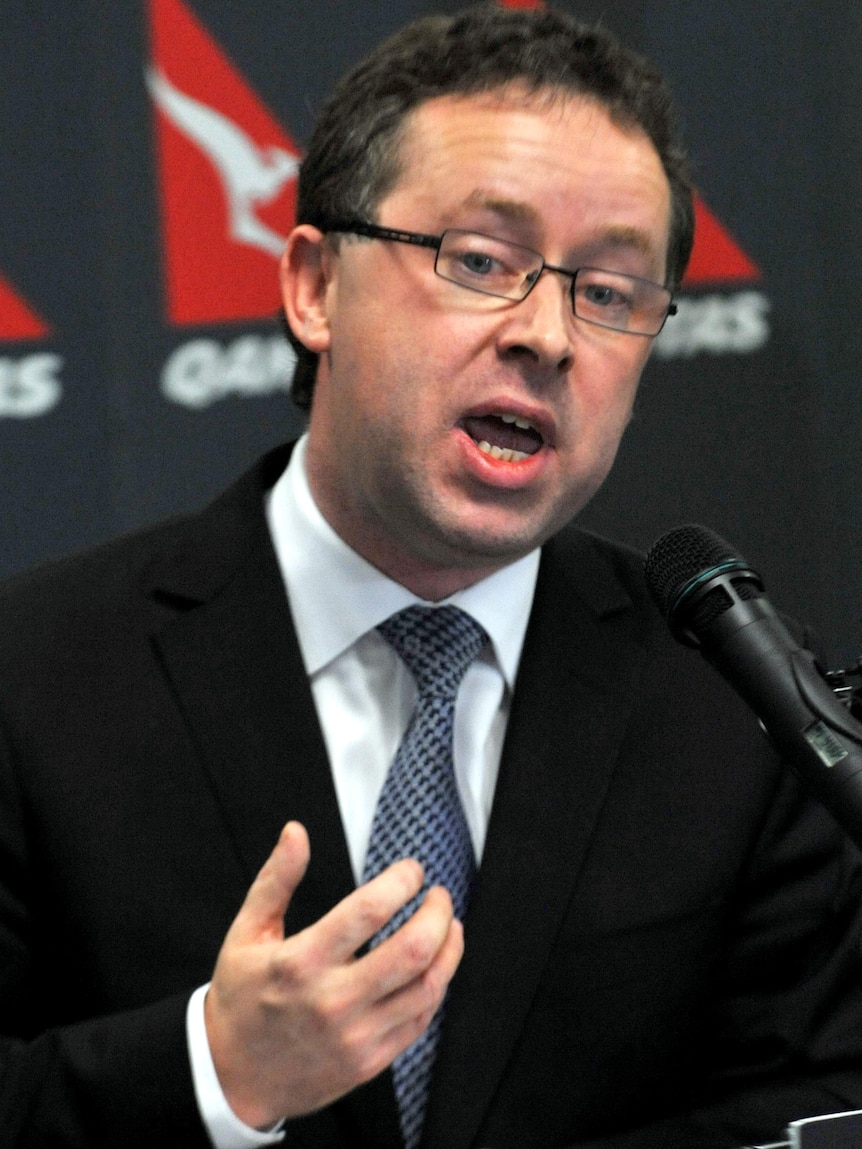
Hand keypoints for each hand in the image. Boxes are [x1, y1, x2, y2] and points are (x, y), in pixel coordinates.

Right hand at [204, 821, 464, 1128]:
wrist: (232, 1077)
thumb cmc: (241, 998)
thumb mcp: (247, 933)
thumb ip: (276, 879)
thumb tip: (296, 831)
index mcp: (301, 962)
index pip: (369, 911)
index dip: (401, 881)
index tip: (412, 869)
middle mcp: (332, 1000)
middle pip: (411, 950)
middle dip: (437, 913)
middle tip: (439, 896)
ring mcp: (355, 1036)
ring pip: (426, 987)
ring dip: (449, 949)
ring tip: (449, 926)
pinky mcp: (369, 1062)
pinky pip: (419, 1020)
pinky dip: (436, 987)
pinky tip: (435, 966)